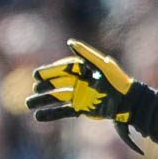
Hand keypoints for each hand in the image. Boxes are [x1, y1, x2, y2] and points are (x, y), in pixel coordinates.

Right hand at [27, 39, 142, 152]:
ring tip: (28, 104)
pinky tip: (38, 116)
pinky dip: (51, 114)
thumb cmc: (118, 82)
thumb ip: (87, 54)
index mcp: (82, 69)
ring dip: (42, 100)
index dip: (49, 71)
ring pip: (56, 97)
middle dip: (43, 86)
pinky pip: (63, 111)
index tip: (37, 75)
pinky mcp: (81, 109)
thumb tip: (69, 42)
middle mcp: (78, 82)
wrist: (129, 103)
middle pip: (56, 83)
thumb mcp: (104, 66)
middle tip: (34, 89)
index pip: (61, 69)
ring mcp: (79, 96)